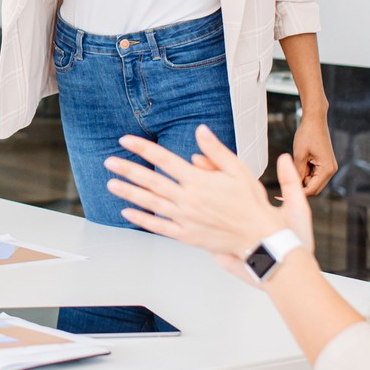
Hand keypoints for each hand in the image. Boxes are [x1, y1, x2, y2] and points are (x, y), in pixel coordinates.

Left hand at [104, 127, 313, 262]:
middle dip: (127, 170)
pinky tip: (128, 212)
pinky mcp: (186, 235)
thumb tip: (200, 130)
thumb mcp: (238, 170)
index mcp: (199, 180)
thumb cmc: (252, 204)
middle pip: (151, 181)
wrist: (260, 238)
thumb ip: (216, 151)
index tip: (126, 140)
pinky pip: (159, 226)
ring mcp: (185, 218)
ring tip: (111, 184)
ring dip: (129, 193)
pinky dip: (142, 219)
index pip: (164, 159)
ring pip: (151, 203)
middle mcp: (188, 199)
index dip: (143, 148)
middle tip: (109, 162)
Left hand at [291, 105, 336, 195]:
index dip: (297, 193)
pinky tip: (300, 160)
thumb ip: (297, 172)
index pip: (311, 190)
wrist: (315, 119)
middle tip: (284, 182)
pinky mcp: (325, 163)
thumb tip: (292, 185)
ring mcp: (329, 167)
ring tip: (296, 162)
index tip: (282, 195)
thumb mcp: (299, 155)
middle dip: (300, 186)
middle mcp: (331, 170)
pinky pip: (314, 174)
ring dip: (302, 178)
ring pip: (313, 181)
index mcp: (327, 169)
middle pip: (314, 188)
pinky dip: (305, 172)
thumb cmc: (307, 134)